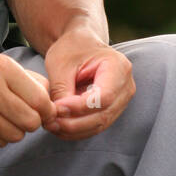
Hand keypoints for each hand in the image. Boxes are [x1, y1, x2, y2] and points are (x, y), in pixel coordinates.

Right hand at [0, 47, 58, 147]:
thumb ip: (28, 80)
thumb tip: (51, 101)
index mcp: (2, 69)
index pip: (39, 100)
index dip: (48, 109)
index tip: (45, 109)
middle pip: (30, 122)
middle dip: (34, 121)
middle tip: (27, 114)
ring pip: (16, 135)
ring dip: (17, 129)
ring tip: (8, 117)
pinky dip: (1, 136)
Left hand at [43, 25, 134, 140]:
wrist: (81, 44)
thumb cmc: (72, 48)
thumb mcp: (61, 64)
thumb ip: (62, 89)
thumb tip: (58, 116)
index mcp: (118, 67)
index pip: (103, 97)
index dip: (79, 107)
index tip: (56, 107)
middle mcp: (126, 86)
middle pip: (103, 114)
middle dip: (74, 123)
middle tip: (49, 122)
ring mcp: (121, 100)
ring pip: (99, 124)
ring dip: (74, 130)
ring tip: (51, 125)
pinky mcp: (112, 110)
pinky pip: (96, 126)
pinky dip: (77, 130)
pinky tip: (59, 127)